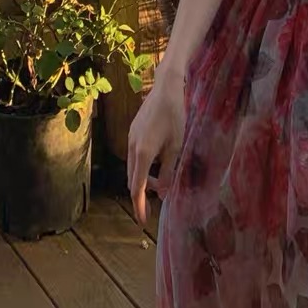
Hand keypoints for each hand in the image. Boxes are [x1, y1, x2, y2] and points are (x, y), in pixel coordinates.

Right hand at [126, 64, 185, 224]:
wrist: (166, 87)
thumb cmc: (176, 116)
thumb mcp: (176, 146)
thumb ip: (168, 171)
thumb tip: (162, 194)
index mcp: (143, 153)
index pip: (137, 188)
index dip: (139, 206)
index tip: (143, 221)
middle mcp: (132, 147)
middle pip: (133, 178)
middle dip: (144, 190)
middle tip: (162, 192)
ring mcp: (130, 137)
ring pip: (133, 166)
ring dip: (144, 176)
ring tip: (164, 175)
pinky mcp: (133, 130)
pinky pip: (135, 154)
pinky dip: (144, 163)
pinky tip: (159, 157)